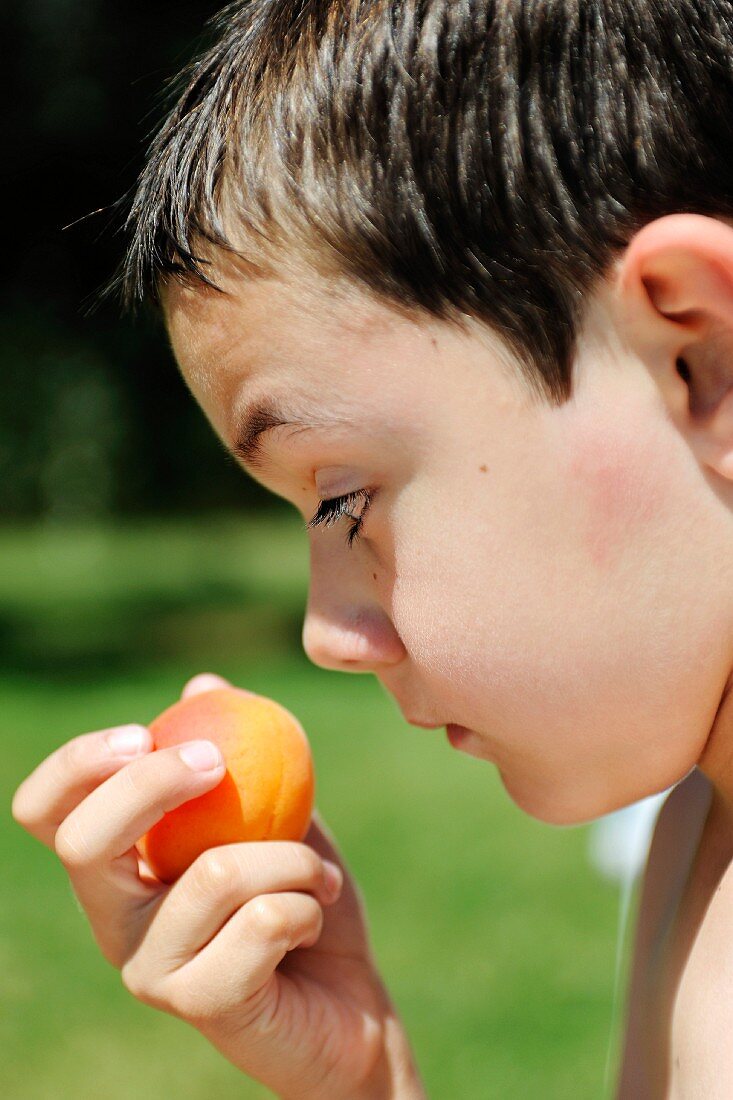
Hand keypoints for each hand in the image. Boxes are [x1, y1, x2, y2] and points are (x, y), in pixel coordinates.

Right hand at [11, 674, 424, 1099]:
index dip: (75, 765)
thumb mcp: (278, 813)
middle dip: (153, 781)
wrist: (353, 1002)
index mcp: (118, 868)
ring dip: (294, 856)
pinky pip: (263, 921)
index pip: (49, 812)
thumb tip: (202, 683)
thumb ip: (241, 757)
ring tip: (318, 875)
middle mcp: (115, 920)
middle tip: (221, 761)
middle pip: (84, 841)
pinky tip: (315, 914)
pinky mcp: (203, 1007)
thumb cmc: (302, 900)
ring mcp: (151, 970)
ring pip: (215, 871)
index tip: (143, 731)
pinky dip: (309, 900)